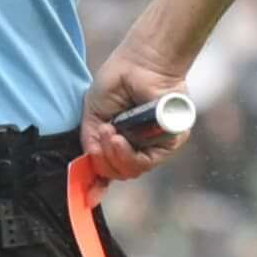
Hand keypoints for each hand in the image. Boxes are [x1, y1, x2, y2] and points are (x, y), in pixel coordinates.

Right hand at [79, 48, 188, 180]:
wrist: (140, 62)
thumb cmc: (117, 81)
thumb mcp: (93, 114)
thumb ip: (90, 142)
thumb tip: (89, 165)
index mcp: (118, 140)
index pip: (108, 169)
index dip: (96, 183)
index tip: (87, 194)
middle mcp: (136, 146)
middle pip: (118, 173)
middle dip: (104, 160)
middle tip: (101, 136)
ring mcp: (152, 146)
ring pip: (131, 170)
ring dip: (114, 156)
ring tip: (110, 134)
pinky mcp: (169, 142)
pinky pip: (146, 162)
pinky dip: (128, 154)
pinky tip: (118, 138)